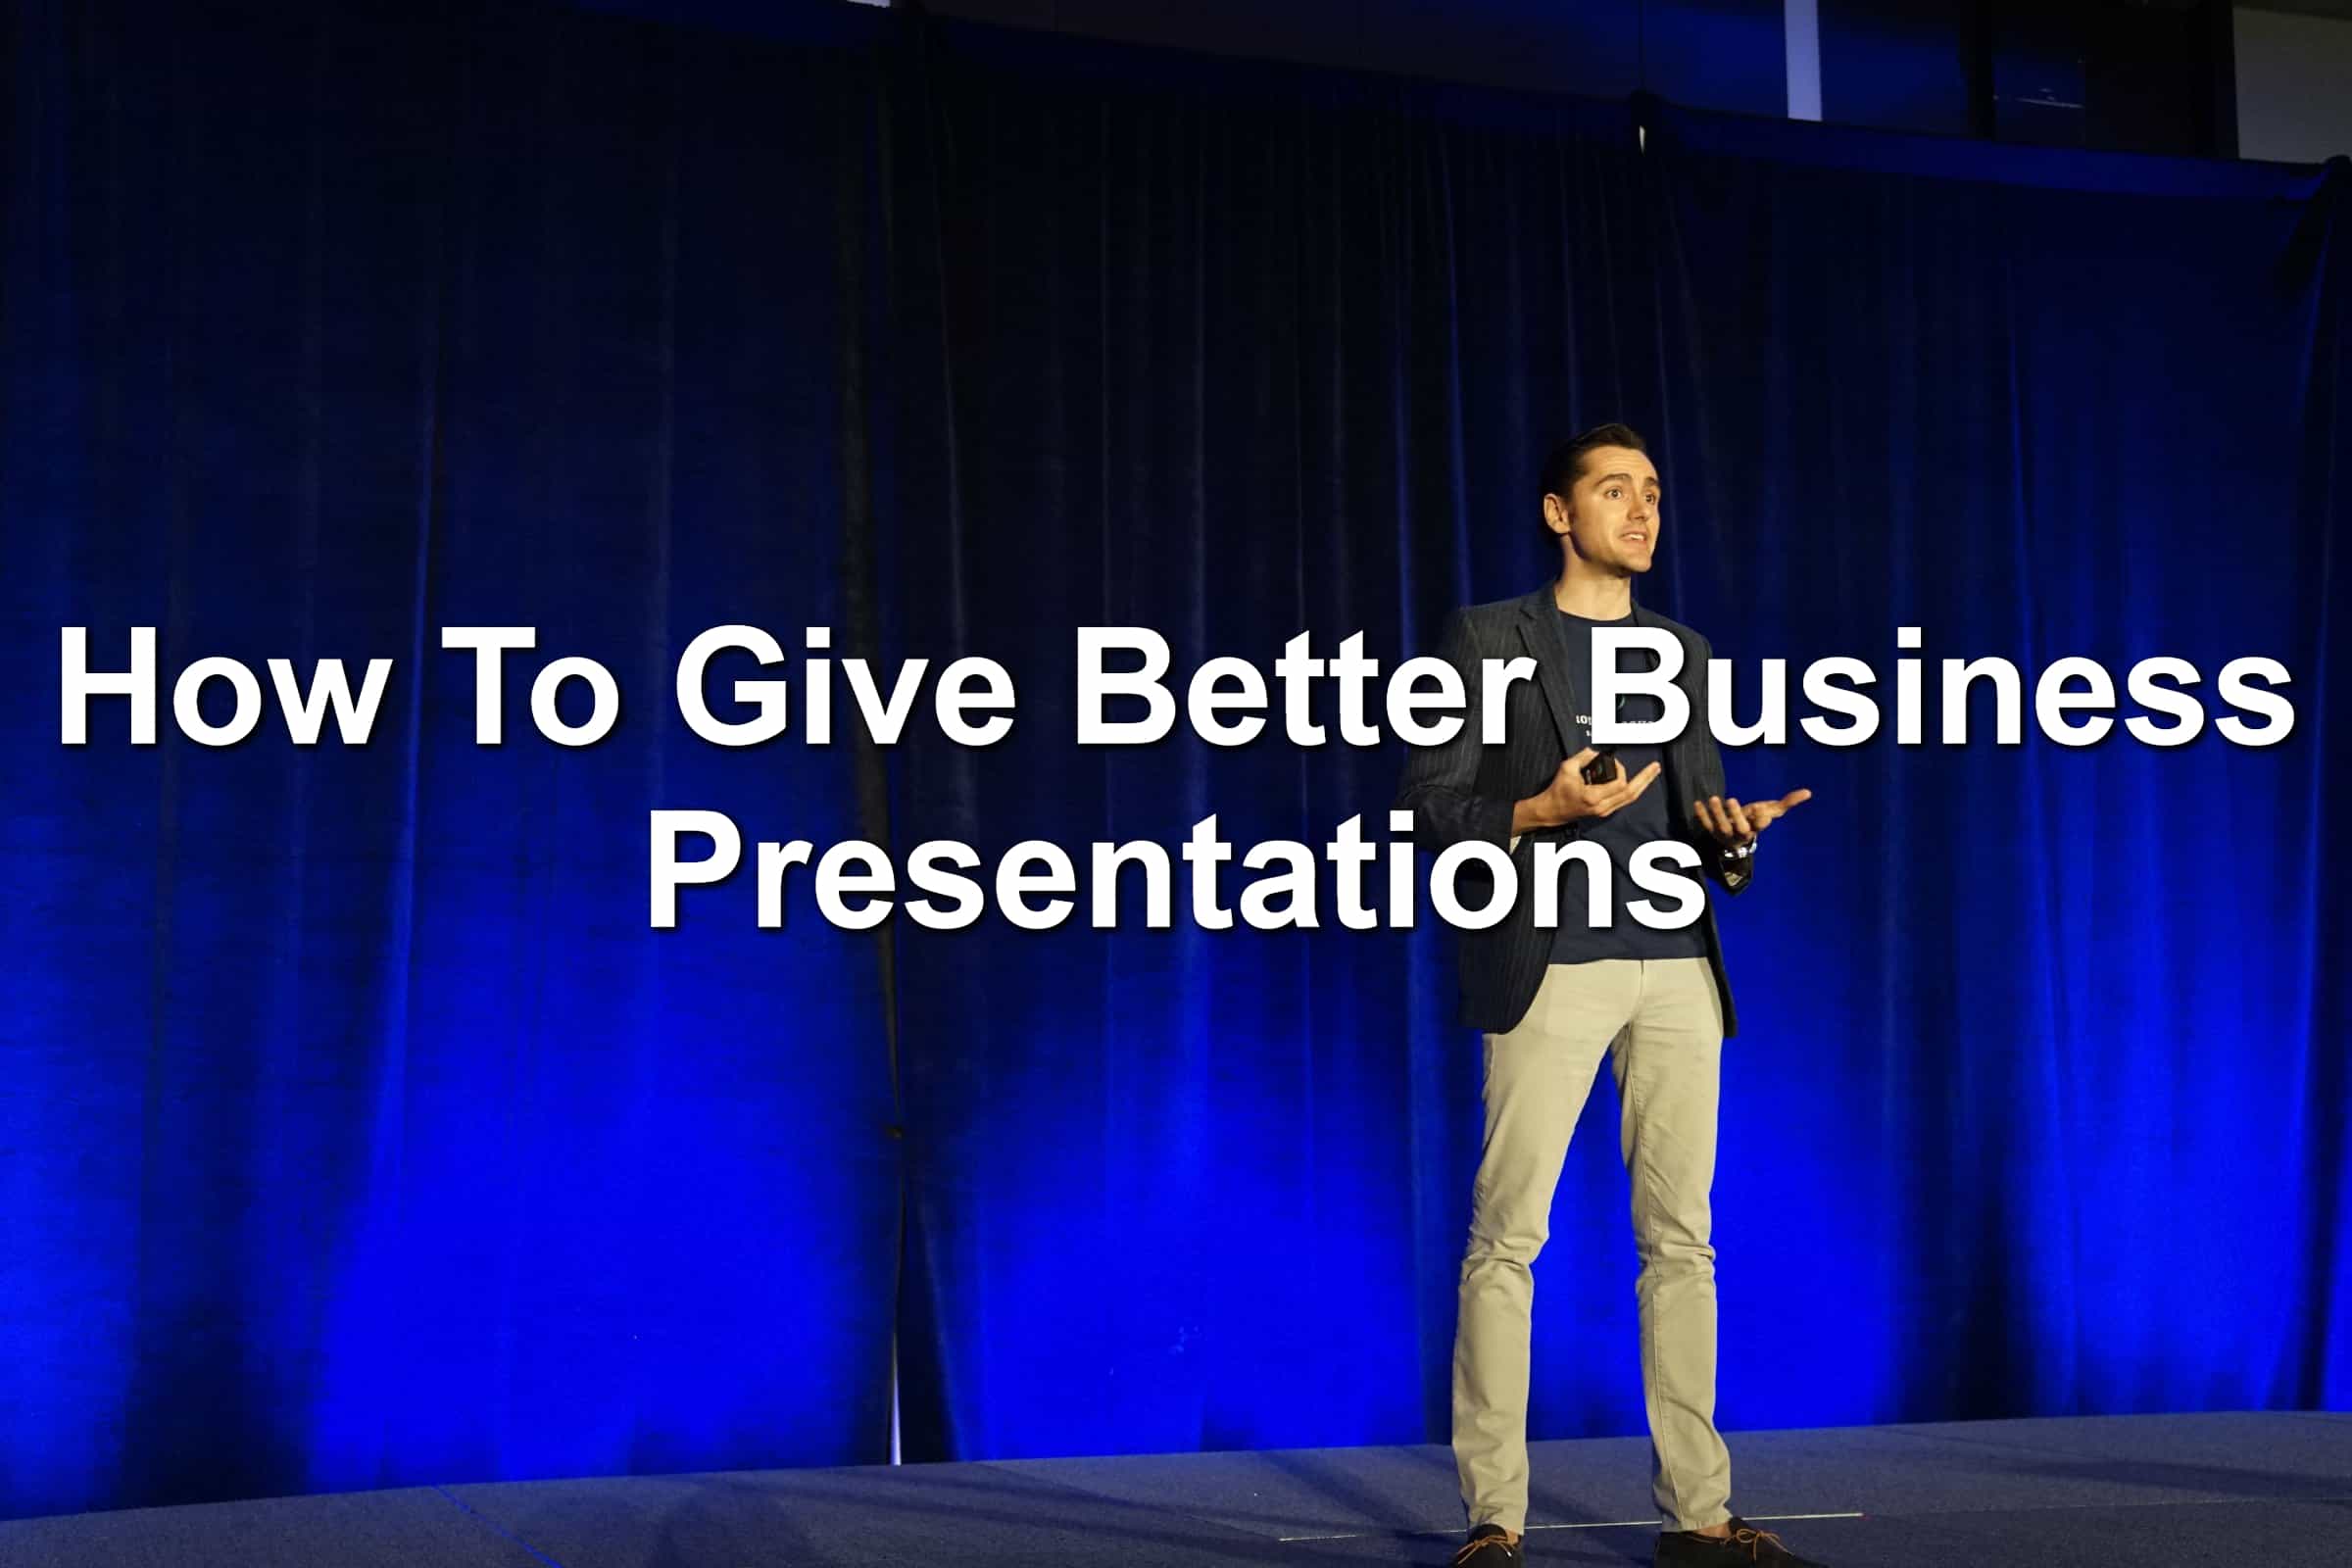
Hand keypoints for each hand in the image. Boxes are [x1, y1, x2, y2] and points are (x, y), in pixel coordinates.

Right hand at [1522, 748, 1662, 829]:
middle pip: (1631, 793)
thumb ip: (1583, 756)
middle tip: (1655, 767)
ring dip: (1642, 784)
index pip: (1619, 784)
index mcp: (1593, 797)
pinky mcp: (1605, 811)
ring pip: (1630, 798)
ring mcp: (1605, 811)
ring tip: (1652, 773)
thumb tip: (1596, 752)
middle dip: (1645, 779)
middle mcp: (1602, 807)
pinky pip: (1624, 800)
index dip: (1620, 770)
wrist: (1552, 810)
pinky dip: (1633, 789)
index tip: (1612, 762)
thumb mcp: (1567, 768)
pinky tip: (1639, 782)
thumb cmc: (1558, 791)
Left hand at [1691, 789, 1811, 847]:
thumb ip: (1787, 802)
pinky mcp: (1712, 831)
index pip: (1760, 826)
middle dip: (1736, 815)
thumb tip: (1808, 792)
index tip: (1762, 810)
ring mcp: (1726, 833)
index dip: (1761, 819)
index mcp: (1756, 828)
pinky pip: (1706, 824)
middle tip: (1732, 799)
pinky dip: (1701, 815)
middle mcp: (1741, 833)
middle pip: (1739, 828)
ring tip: (1713, 798)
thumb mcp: (1770, 811)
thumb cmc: (1755, 820)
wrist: (1735, 838)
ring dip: (1716, 813)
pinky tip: (1697, 803)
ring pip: (1721, 827)